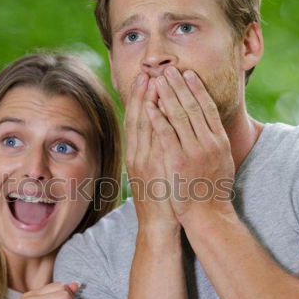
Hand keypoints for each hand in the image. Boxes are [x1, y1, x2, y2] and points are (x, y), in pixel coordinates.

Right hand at [124, 73, 179, 234]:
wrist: (159, 226)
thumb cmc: (162, 200)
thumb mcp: (154, 174)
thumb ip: (156, 153)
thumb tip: (162, 134)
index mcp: (136, 155)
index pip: (136, 121)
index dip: (139, 99)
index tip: (144, 78)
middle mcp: (137, 156)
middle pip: (137, 119)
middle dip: (142, 95)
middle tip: (147, 72)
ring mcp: (144, 163)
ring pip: (144, 127)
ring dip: (149, 103)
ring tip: (155, 81)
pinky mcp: (154, 170)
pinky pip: (154, 142)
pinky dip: (156, 124)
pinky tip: (160, 108)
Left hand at [146, 67, 235, 225]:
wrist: (207, 215)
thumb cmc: (212, 191)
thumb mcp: (221, 163)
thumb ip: (215, 143)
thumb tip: (211, 126)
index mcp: (218, 140)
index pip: (207, 107)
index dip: (196, 89)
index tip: (187, 74)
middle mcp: (208, 142)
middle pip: (192, 106)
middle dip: (179, 85)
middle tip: (169, 68)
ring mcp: (193, 151)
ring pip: (178, 115)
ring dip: (167, 94)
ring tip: (157, 78)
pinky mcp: (177, 161)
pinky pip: (165, 134)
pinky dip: (158, 117)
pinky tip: (150, 104)